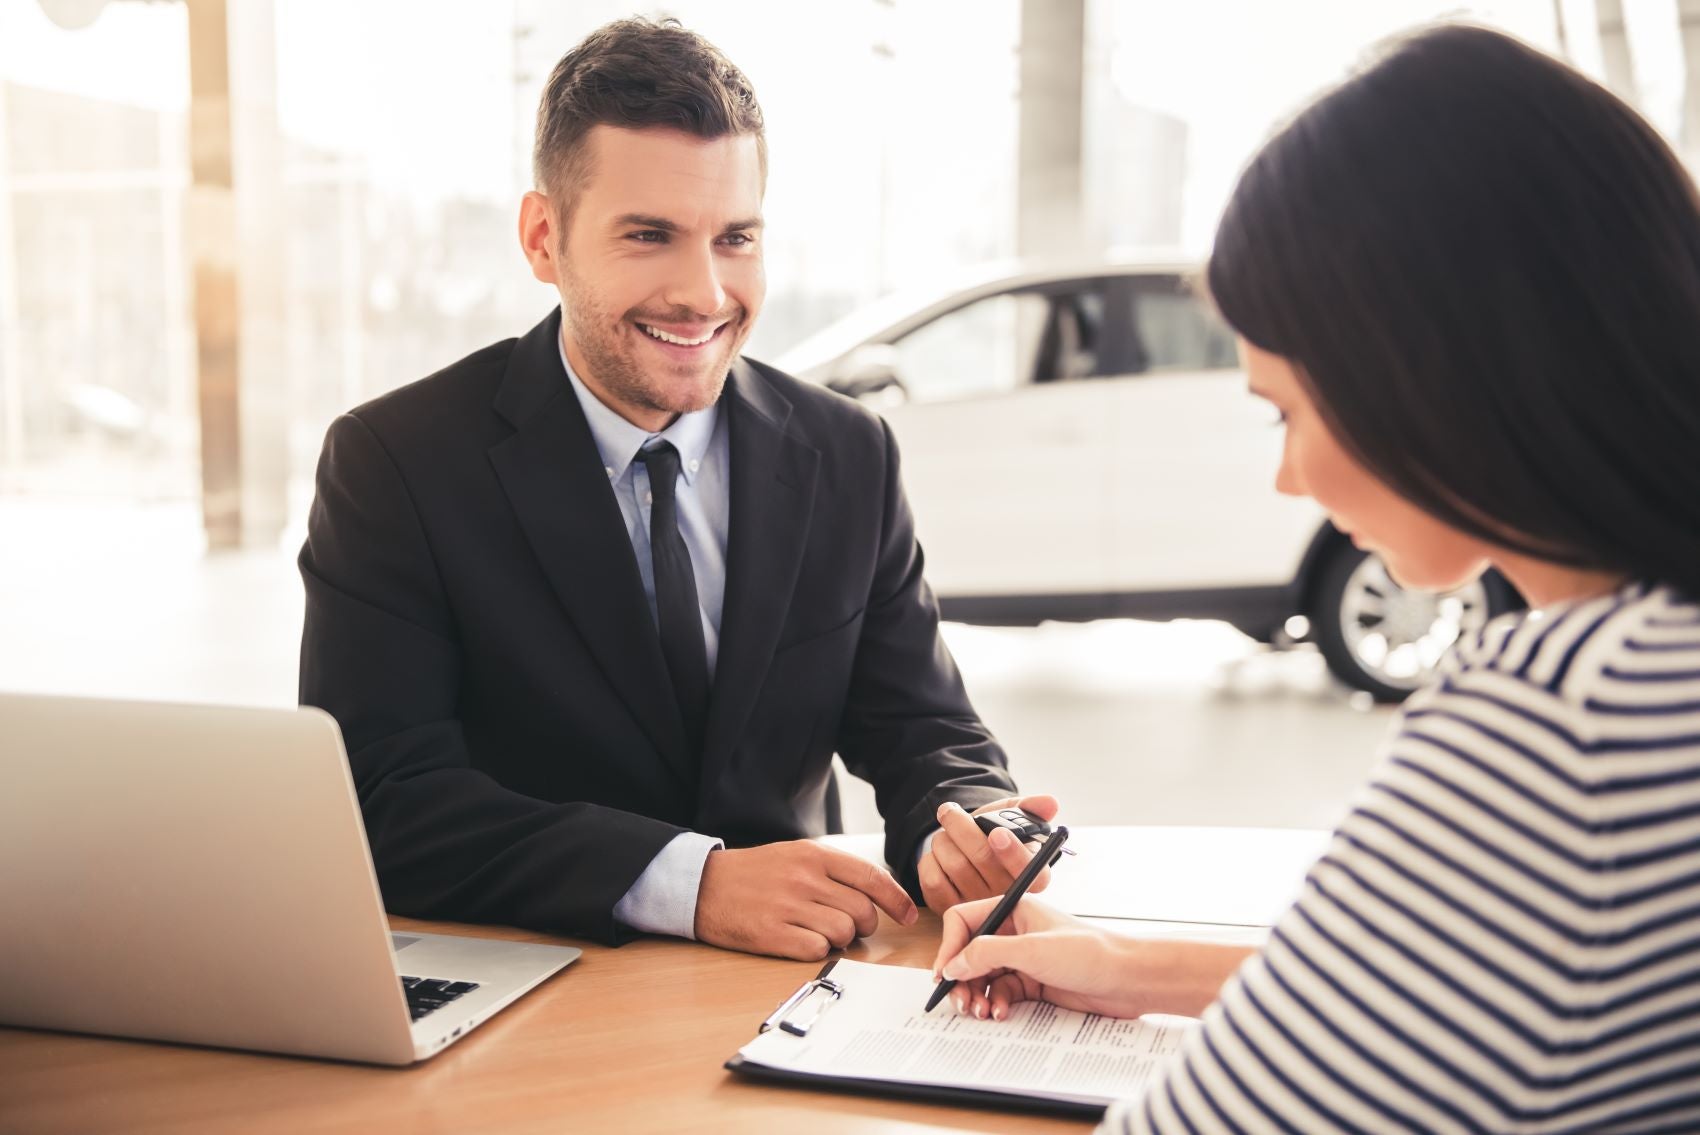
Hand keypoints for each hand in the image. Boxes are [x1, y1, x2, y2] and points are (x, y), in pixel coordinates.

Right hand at [694, 840, 917, 959]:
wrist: (703, 885)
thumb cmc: (756, 873)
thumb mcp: (796, 855)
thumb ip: (834, 870)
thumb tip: (877, 897)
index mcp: (814, 855)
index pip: (871, 877)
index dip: (896, 900)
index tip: (908, 916)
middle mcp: (804, 878)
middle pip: (863, 911)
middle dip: (863, 926)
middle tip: (846, 926)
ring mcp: (788, 906)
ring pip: (843, 933)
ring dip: (839, 939)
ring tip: (816, 930)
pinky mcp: (772, 934)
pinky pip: (817, 951)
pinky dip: (816, 950)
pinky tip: (799, 940)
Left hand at [917, 794, 1059, 911]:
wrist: (970, 854)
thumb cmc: (995, 836)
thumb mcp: (1014, 819)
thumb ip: (1031, 808)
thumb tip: (1050, 802)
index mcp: (1033, 875)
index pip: (1028, 870)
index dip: (1012, 852)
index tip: (997, 833)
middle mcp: (1008, 896)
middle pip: (982, 857)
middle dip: (960, 826)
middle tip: (949, 811)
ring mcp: (980, 908)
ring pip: (954, 865)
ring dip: (943, 840)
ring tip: (946, 834)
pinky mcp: (953, 910)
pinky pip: (933, 881)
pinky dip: (930, 860)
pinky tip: (938, 855)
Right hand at [930, 897, 1146, 1019]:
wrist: (1128, 979)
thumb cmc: (1090, 952)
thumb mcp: (1032, 949)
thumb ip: (987, 953)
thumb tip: (953, 965)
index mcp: (1013, 910)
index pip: (964, 921)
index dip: (950, 947)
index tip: (944, 974)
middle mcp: (1014, 932)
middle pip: (970, 953)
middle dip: (962, 978)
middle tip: (960, 1003)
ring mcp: (1023, 958)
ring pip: (983, 977)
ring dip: (977, 995)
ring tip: (980, 1012)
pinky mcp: (1033, 982)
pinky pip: (1002, 993)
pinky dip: (996, 1004)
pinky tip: (1000, 1013)